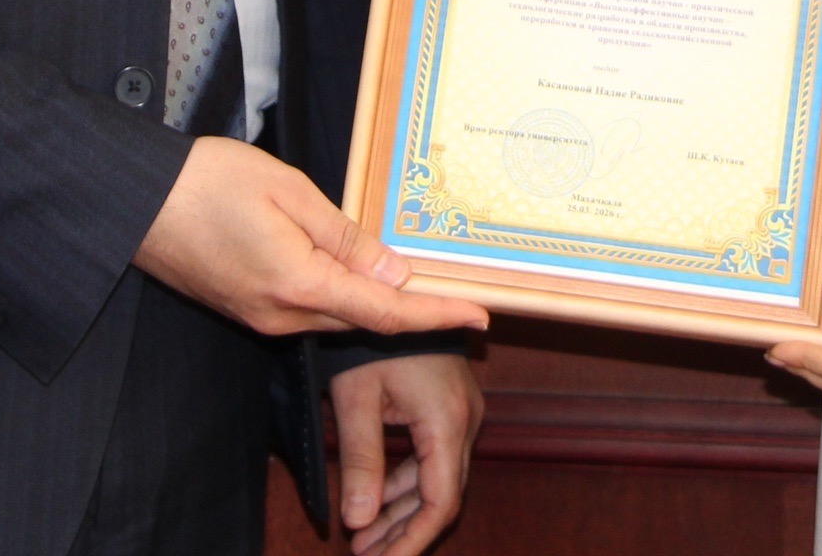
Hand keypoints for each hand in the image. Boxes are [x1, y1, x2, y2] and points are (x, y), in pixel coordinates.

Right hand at [134, 137, 491, 338]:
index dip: (436, 316)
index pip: (385, 312)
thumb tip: (394, 271)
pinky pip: (306, 308)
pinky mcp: (244, 307)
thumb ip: (345, 236)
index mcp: (299, 286)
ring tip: (415, 275)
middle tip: (458, 288)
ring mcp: (260, 317)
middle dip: (412, 308)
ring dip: (374, 300)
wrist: (134, 201)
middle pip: (363, 320)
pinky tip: (354, 272)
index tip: (480, 318)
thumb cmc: (207, 183)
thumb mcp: (289, 193)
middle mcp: (281, 316)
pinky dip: (339, 295)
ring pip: (334, 315)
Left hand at [329, 353, 482, 554]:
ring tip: (364, 537)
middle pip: (442, 495)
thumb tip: (357, 523)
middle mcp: (466, 420)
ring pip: (439, 478)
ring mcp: (463, 411)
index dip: (413, 540)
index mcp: (446, 421)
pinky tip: (379, 500)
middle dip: (404, 531)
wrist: (393, 291)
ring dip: (403, 508)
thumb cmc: (370, 341)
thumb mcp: (356, 402)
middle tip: (365, 554)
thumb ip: (360, 465)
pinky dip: (408, 480)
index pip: (440, 502)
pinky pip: (435, 455)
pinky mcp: (452, 404)